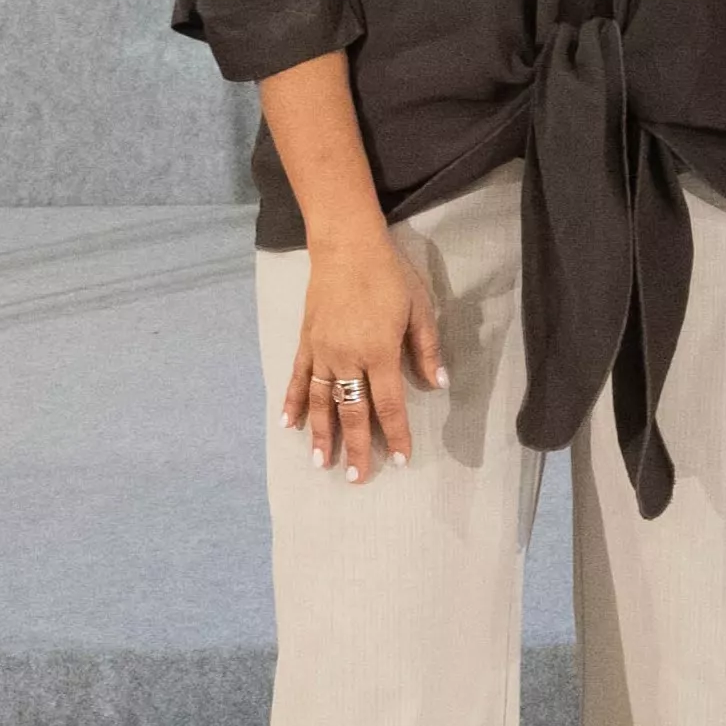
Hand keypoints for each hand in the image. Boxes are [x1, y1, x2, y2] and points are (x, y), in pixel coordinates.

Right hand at [283, 220, 443, 482]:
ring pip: (320, 402)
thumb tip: (437, 384)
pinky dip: (291, 403)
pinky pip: (297, 379)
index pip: (389, 403)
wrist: (347, 247)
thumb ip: (425, 350)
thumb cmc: (390, 276)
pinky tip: (288, 426)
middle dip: (355, 447)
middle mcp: (348, 358)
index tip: (399, 460)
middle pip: (351, 411)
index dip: (396, 434)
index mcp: (379, 352)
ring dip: (321, 435)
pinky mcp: (306, 342)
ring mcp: (322, 352)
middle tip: (355, 478)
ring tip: (321, 464)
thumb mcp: (420, 309)